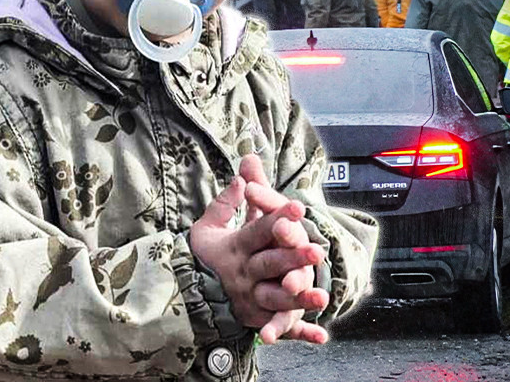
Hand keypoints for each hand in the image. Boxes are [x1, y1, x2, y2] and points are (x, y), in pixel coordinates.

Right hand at [189, 174, 327, 344]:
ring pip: (277, 299)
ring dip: (300, 300)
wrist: (187, 295)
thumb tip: (244, 173)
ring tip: (322, 297)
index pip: (259, 231)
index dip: (278, 218)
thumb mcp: (209, 226)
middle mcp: (244, 274)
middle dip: (293, 259)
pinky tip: (321, 336)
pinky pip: (280, 327)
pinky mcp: (259, 319)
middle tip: (317, 251)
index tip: (298, 207)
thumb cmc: (205, 256)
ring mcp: (252, 300)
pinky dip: (301, 334)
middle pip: (270, 264)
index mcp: (235, 248)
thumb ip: (228, 201)